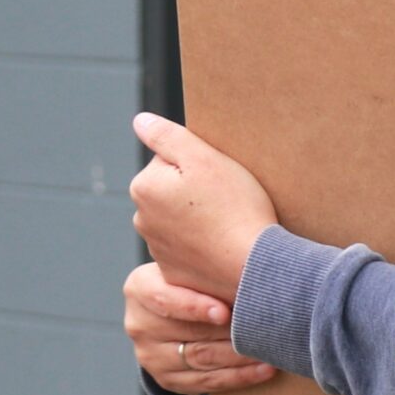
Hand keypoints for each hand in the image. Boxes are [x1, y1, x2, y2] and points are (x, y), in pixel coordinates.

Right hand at [123, 262, 275, 394]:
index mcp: (139, 289)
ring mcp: (150, 356)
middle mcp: (139, 324)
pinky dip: (239, 377)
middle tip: (264, 328)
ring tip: (270, 348)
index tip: (225, 312)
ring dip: (240, 356)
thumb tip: (252, 262)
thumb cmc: (190, 282)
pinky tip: (264, 369)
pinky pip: (206, 382)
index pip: (164, 299)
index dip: (195, 307)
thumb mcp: (187, 269)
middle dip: (230, 331)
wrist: (170, 316)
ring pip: (201, 359)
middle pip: (189, 332)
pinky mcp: (166, 379)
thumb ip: (207, 267)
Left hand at [128, 113, 278, 301]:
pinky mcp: (174, 273)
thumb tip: (140, 121)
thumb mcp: (203, 158)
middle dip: (193, 191)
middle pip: (171, 190)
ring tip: (226, 222)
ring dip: (197, 218)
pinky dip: (202, 245)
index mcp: (143, 187)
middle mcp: (141, 219)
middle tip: (225, 200)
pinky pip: (188, 249)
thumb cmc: (234, 206)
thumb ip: (166, 135)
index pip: (169, 160)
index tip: (217, 179)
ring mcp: (156, 249)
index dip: (198, 164)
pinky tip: (223, 245)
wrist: (254, 266)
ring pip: (179, 219)